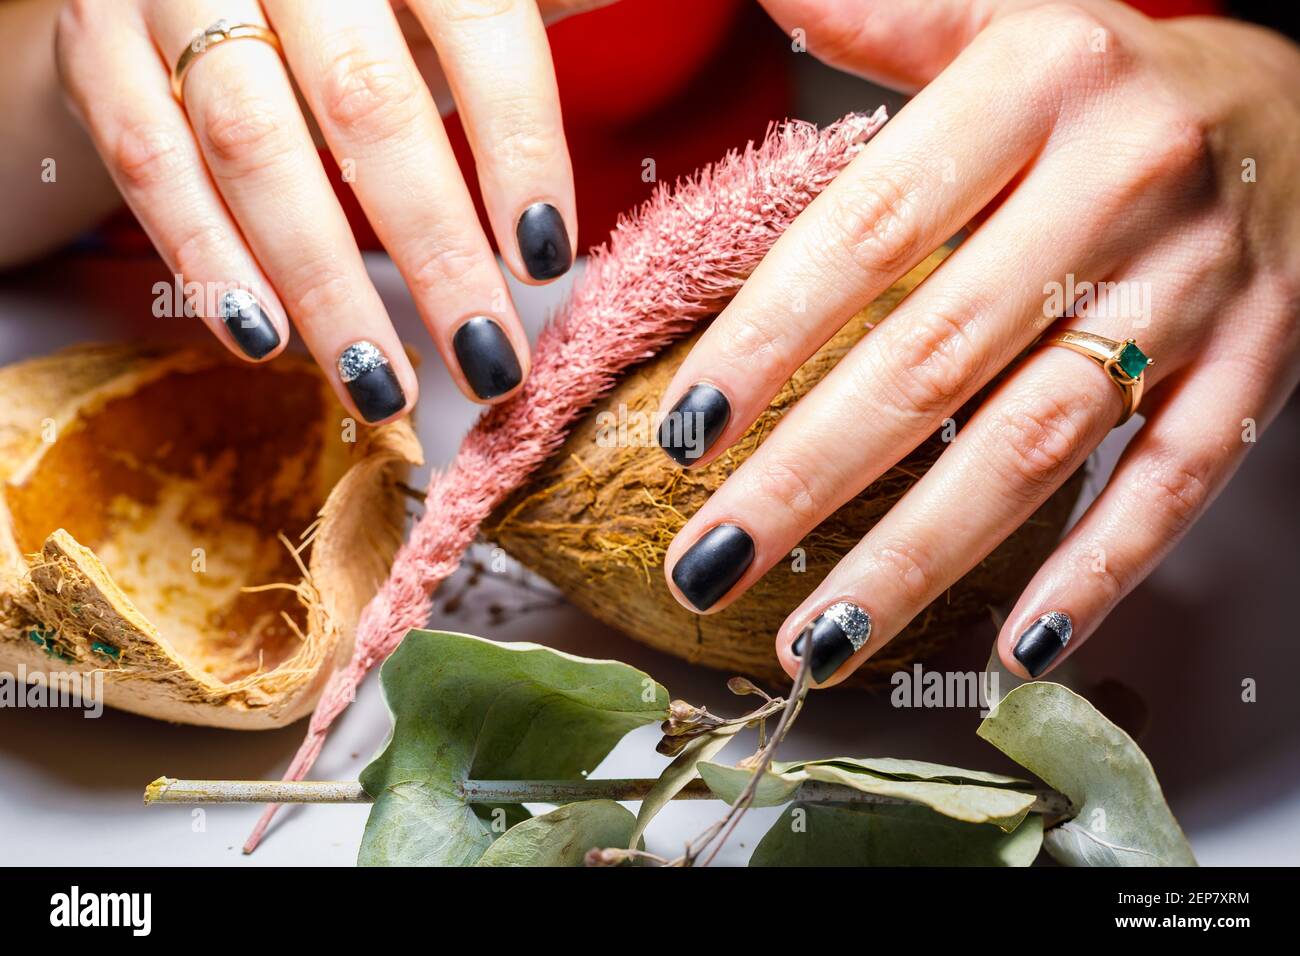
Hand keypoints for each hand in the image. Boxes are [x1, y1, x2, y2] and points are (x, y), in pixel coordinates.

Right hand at [54, 0, 600, 421]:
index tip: (547, 258)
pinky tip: (268, 341)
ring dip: (322, 283)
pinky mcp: (95, 40)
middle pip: (366, 100)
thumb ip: (547, 11)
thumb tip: (717, 18)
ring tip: (385, 387)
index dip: (518, 144)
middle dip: (433, 249)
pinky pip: (144, 159)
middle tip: (489, 364)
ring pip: (249, 143)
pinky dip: (205, 259)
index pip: (480, 21)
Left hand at [657, 0, 1299, 684]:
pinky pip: (1173, 482)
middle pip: (934, 357)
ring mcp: (1196, 288)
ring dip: (917, 557)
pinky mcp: (1255, 368)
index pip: (867, 230)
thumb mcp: (1010, 21)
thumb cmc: (1121, 78)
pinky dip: (1096, 571)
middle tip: (710, 561)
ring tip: (814, 636)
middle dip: (808, 476)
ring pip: (1036, 442)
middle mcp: (1117, 185)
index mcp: (1037, 84)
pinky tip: (1017, 646)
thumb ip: (885, 18)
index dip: (768, 339)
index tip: (687, 430)